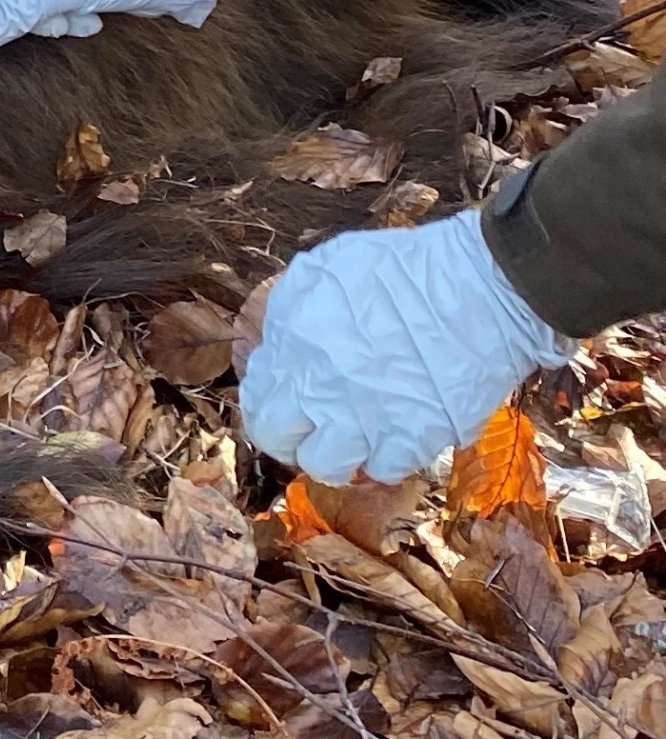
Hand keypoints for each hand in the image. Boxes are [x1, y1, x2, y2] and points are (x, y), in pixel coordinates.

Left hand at [240, 211, 569, 484]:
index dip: (270, 403)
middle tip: (313, 428)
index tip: (289, 400)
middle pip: (277, 439)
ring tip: (354, 440)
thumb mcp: (323, 271)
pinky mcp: (411, 440)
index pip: (256, 399)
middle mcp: (319, 388)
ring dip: (336, 456)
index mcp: (293, 345)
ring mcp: (364, 419)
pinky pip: (383, 470)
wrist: (481, 288)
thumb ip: (289, 313)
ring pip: (324, 466)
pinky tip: (397, 437)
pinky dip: (387, 458)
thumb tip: (276, 345)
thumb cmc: (405, 268)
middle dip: (290, 437)